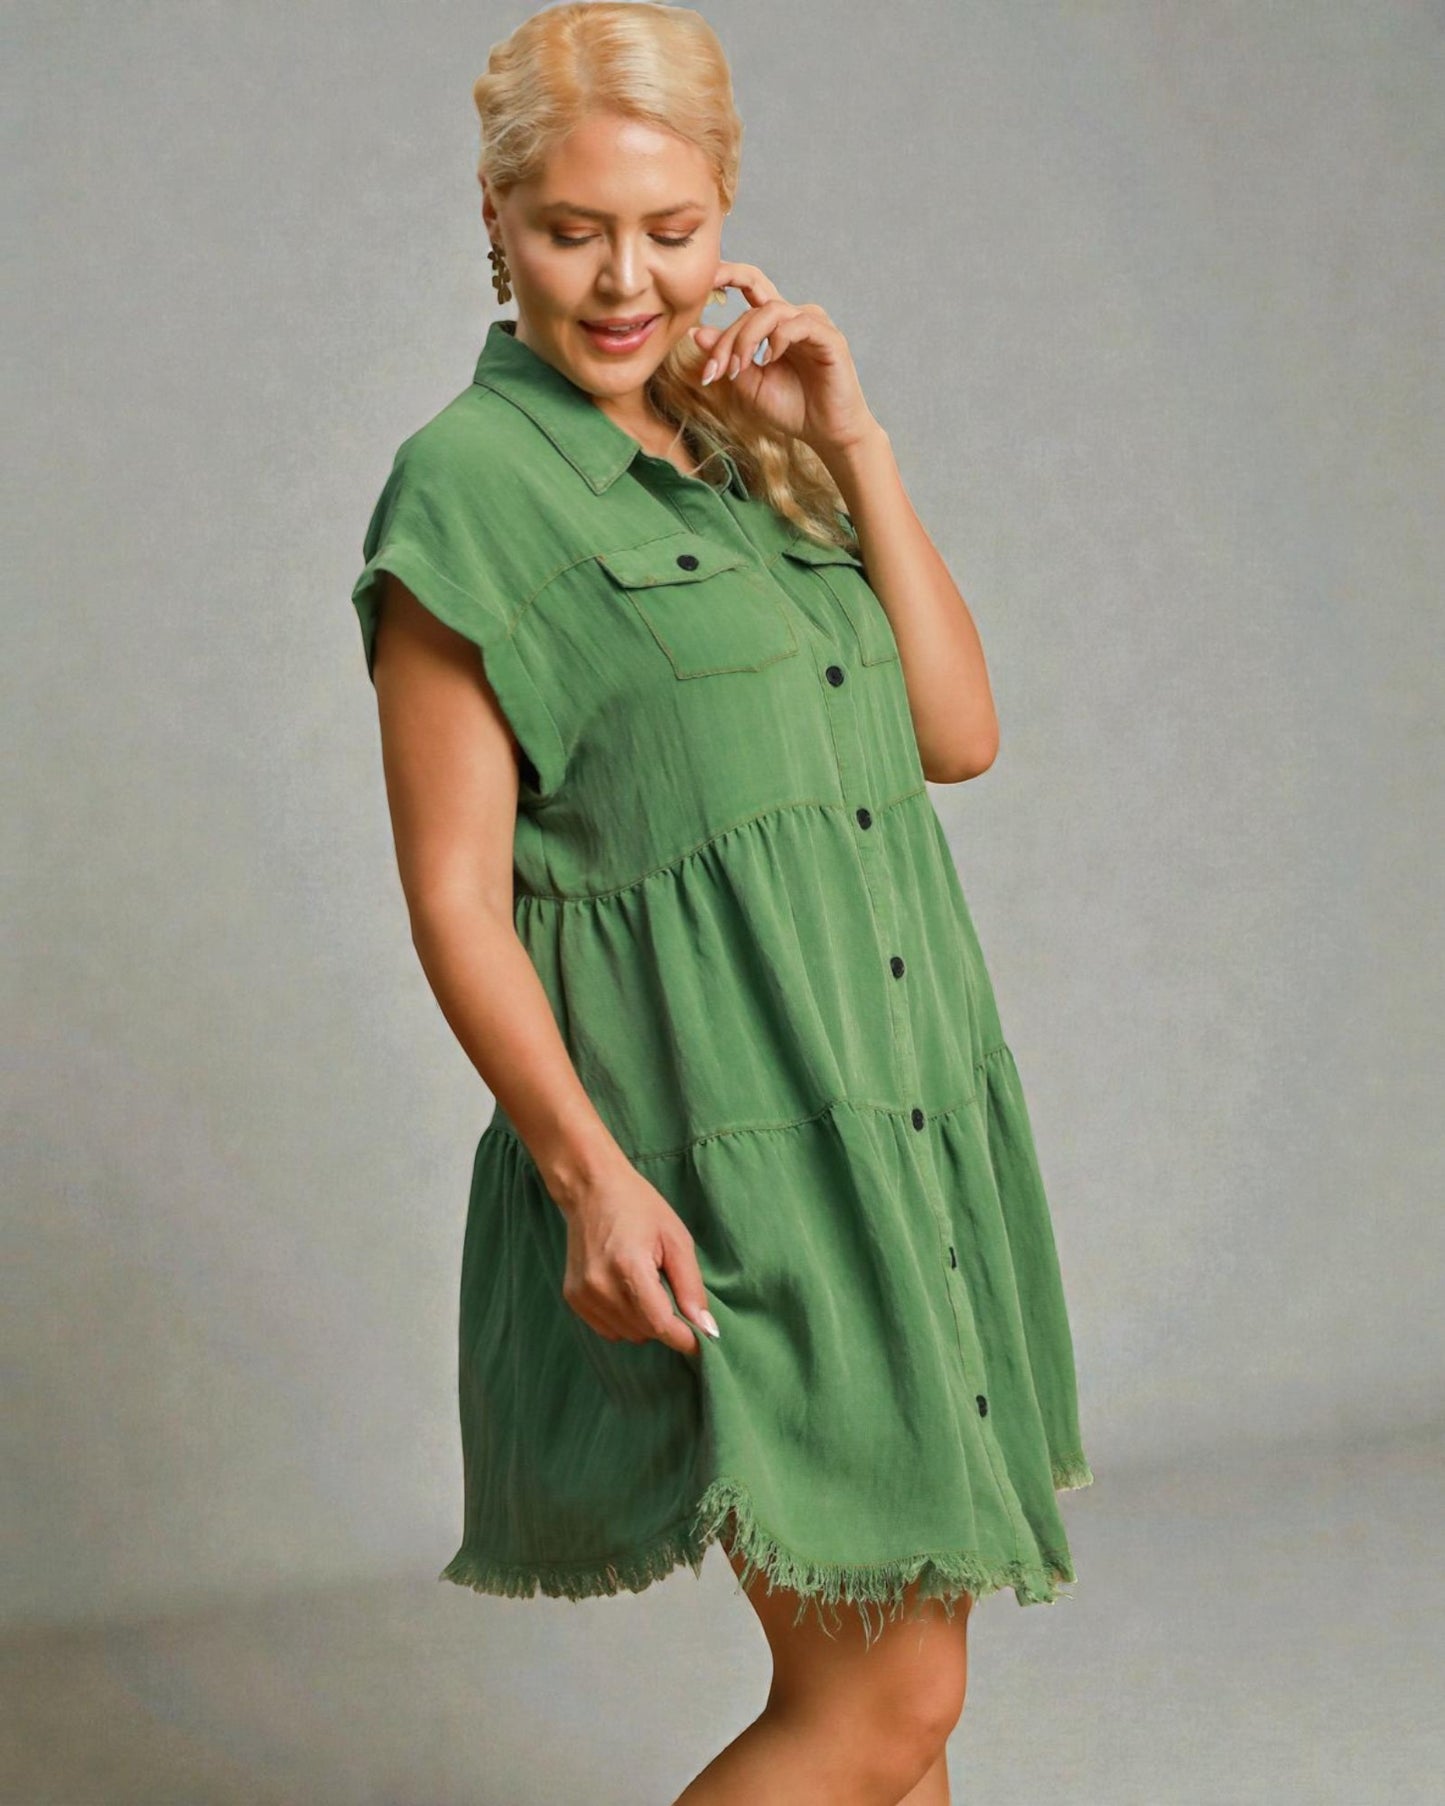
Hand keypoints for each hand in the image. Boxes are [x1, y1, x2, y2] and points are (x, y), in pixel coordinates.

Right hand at [558, 1159, 719, 1357]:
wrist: (591, 1189)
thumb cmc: (639, 1207)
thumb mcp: (676, 1239)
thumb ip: (691, 1286)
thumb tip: (706, 1328)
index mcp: (628, 1268)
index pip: (660, 1324)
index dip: (685, 1338)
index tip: (703, 1340)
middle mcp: (600, 1286)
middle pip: (646, 1332)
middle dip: (667, 1323)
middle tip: (673, 1294)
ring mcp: (582, 1294)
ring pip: (628, 1335)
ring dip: (646, 1323)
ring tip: (648, 1288)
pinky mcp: (573, 1298)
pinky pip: (608, 1330)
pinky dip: (625, 1321)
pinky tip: (628, 1292)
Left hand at [688, 261, 880, 457]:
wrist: (826, 433)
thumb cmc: (792, 408)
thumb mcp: (749, 384)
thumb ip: (728, 357)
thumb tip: (697, 332)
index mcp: (774, 324)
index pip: (748, 286)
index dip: (725, 275)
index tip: (697, 288)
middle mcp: (793, 318)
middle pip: (752, 305)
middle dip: (727, 337)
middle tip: (714, 369)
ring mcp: (812, 324)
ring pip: (771, 310)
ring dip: (746, 339)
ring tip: (740, 369)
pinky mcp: (829, 337)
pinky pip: (797, 324)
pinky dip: (776, 340)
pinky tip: (768, 361)